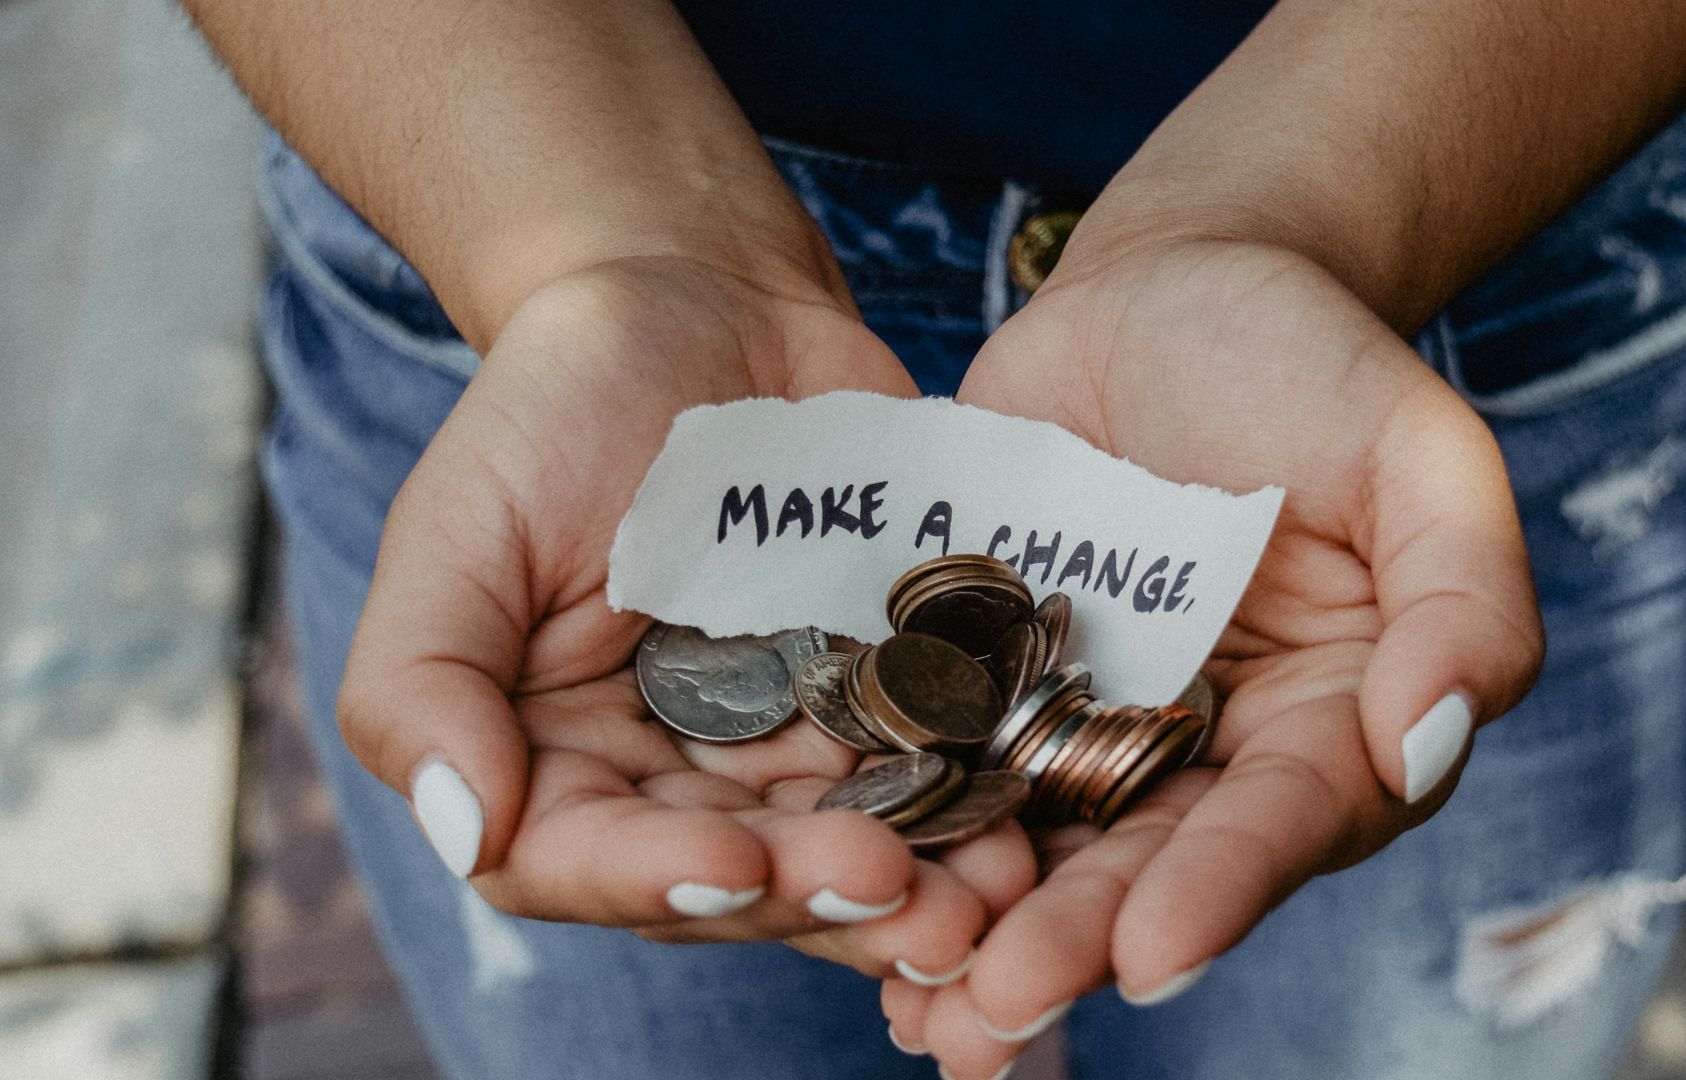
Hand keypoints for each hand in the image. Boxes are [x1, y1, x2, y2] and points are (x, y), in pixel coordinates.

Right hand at [337, 255, 1035, 978]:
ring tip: (992, 893)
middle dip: (820, 897)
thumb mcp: (458, 526)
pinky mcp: (886, 694)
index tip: (740, 866)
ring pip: (849, 845)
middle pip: (739, 878)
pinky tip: (1030, 817)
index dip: (659, 882)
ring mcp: (789, 743)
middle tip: (905, 896)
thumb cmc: (557, 406)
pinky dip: (978, 798)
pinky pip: (934, 765)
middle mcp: (673, 778)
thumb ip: (422, 681)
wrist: (702, 302)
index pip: (585, 862)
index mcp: (554, 761)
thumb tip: (467, 829)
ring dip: (922, 883)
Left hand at [884, 240, 1543, 1074]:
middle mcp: (1205, 750)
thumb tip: (1426, 746)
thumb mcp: (1420, 453)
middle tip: (996, 1005)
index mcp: (1325, 723)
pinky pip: (941, 758)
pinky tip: (837, 887)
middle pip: (1144, 862)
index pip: (1283, 821)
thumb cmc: (1315, 360)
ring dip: (976, 926)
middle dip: (1074, 940)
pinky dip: (900, 824)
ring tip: (917, 1005)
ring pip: (1035, 842)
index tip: (1152, 952)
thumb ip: (1463, 599)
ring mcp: (1086, 718)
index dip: (1222, 888)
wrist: (1173, 284)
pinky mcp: (985, 675)